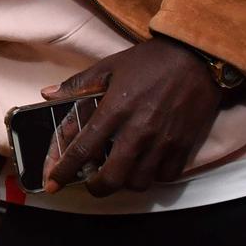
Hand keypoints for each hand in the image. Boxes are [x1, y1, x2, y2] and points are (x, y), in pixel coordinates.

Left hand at [40, 39, 222, 195]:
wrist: (198, 57)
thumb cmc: (151, 60)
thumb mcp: (110, 66)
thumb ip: (78, 84)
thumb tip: (48, 94)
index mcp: (115, 109)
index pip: (83, 149)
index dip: (63, 171)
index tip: (52, 184)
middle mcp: (138, 130)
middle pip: (112, 178)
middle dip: (95, 187)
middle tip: (91, 182)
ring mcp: (163, 140)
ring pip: (139, 182)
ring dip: (125, 182)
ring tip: (120, 172)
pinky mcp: (185, 145)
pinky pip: (166, 176)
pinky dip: (154, 176)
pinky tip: (147, 165)